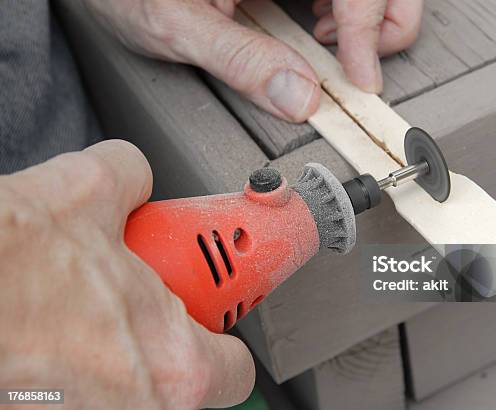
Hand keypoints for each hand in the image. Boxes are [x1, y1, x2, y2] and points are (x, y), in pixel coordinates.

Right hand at [0, 140, 253, 408]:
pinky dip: (58, 372)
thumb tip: (132, 176)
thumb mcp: (83, 192)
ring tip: (66, 320)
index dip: (222, 337)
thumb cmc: (1, 266)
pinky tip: (34, 339)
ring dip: (102, 355)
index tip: (206, 319)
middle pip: (175, 384)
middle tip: (124, 310)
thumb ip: (130, 179)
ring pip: (121, 395)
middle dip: (153, 341)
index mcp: (173, 365)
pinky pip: (75, 400)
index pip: (235, 371)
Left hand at [81, 0, 422, 122]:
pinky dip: (345, 16)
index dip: (372, 28)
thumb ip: (239, 59)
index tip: (363, 79)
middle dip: (387, 20)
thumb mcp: (177, 25)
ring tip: (332, 51)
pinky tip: (317, 33)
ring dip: (366, 21)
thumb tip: (299, 97)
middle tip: (361, 66)